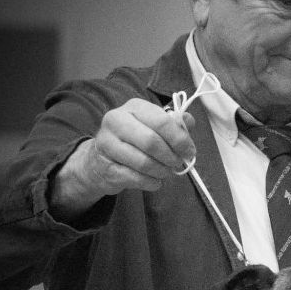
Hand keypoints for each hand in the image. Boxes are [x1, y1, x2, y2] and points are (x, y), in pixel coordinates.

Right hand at [51, 99, 195, 217]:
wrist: (101, 160)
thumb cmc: (135, 141)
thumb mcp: (154, 126)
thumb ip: (174, 124)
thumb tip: (189, 121)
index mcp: (134, 107)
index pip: (162, 121)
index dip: (180, 139)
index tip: (189, 151)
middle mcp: (116, 120)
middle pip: (152, 142)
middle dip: (170, 157)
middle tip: (177, 163)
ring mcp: (107, 143)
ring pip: (144, 162)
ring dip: (162, 171)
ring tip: (166, 172)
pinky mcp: (105, 166)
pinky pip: (136, 178)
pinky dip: (151, 183)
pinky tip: (155, 181)